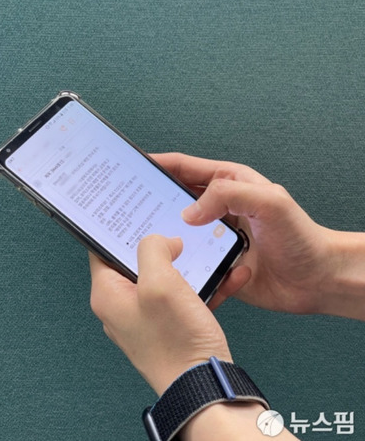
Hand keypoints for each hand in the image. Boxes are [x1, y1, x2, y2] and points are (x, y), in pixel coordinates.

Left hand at [89, 235, 231, 394]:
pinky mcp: (166, 324)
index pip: (101, 249)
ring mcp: (145, 316)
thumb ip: (152, 249)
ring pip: (161, 278)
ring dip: (185, 265)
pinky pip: (180, 296)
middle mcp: (122, 305)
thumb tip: (161, 241)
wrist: (202, 385)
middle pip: (134, 261)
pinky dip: (198, 285)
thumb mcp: (160, 283)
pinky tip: (221, 277)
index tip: (134, 215)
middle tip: (174, 231)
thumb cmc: (177, 342)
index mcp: (109, 294)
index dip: (118, 229)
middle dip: (159, 246)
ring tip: (204, 252)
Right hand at [152, 152, 336, 314]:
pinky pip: (191, 258)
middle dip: (153, 199)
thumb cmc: (301, 237)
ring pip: (179, 229)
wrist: (316, 279)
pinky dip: (179, 260)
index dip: (159, 165)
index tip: (134, 168)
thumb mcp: (269, 202)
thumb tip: (189, 212)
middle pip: (177, 198)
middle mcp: (220, 208)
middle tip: (129, 205)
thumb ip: (228, 195)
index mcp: (230, 184)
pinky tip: (171, 264)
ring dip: (163, 232)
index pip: (186, 169)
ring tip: (141, 236)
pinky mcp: (217, 260)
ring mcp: (216, 235)